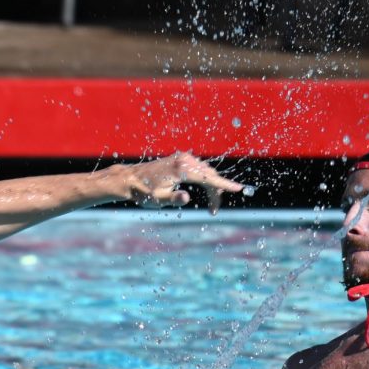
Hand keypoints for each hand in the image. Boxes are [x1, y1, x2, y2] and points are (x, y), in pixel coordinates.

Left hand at [121, 152, 243, 213]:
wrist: (130, 180)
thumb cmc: (143, 192)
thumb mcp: (158, 200)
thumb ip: (174, 199)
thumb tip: (186, 197)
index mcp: (182, 169)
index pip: (209, 178)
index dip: (224, 185)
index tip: (239, 189)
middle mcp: (184, 160)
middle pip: (209, 175)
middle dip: (216, 191)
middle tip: (213, 210)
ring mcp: (182, 157)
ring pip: (205, 171)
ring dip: (211, 185)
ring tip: (211, 204)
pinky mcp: (180, 158)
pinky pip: (199, 168)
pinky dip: (205, 178)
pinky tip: (204, 188)